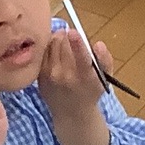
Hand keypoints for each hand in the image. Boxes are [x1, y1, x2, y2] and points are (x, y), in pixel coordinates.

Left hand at [37, 26, 113, 144]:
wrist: (71, 112)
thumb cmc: (90, 91)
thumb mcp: (104, 79)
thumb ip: (105, 60)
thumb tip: (99, 44)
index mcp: (84, 77)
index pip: (82, 58)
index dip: (78, 43)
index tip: (74, 32)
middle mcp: (64, 76)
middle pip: (63, 43)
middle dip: (68, 35)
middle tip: (73, 37)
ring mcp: (49, 75)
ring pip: (51, 43)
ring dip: (59, 38)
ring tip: (65, 44)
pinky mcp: (38, 74)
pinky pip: (43, 50)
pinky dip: (49, 46)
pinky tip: (56, 53)